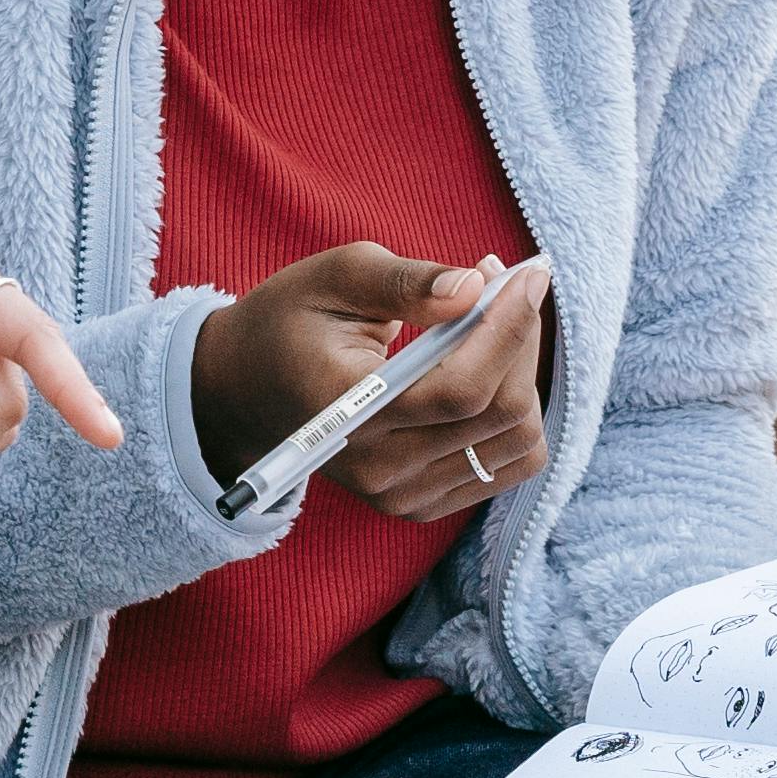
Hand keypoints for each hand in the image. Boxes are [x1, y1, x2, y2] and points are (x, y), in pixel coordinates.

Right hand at [192, 245, 550, 525]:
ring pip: (517, 442)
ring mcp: (402, 496)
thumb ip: (405, 281)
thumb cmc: (292, 320)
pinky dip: (515, 412)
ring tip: (489, 324)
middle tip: (506, 285)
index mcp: (349, 412)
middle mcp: (378, 470)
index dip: (509, 328)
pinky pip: (508, 465)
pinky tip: (485, 368)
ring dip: (523, 374)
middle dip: (520, 339)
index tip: (529, 273)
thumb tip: (474, 286)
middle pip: (501, 414)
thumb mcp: (335, 277)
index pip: (462, 389)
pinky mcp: (422, 504)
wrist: (246, 390)